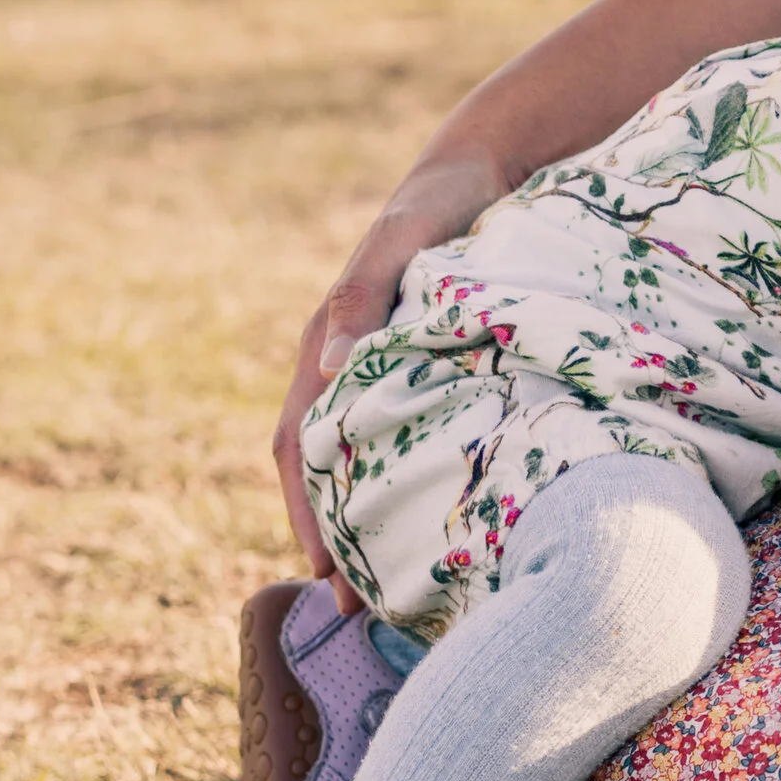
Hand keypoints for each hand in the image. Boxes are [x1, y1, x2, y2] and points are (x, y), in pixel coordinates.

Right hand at [271, 139, 513, 604]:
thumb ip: (366, 292)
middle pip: (324, 469)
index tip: (325, 572)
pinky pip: (401, 440)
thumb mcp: (402, 237)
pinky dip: (406, 487)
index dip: (306, 509)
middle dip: (334, 537)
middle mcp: (345, 366)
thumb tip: (333, 367)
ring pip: (361, 462)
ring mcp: (381, 372)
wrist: (480, 168)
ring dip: (369, 522)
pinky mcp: (421, 372)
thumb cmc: (438, 203)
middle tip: (357, 612)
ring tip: (393, 591)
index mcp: (326, 344)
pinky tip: (437, 525)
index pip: (300, 445)